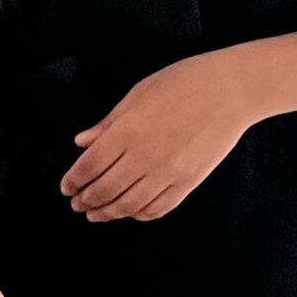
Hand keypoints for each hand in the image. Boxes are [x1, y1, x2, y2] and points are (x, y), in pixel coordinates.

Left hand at [62, 54, 251, 223]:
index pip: (89, 166)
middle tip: (77, 204)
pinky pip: (158, 207)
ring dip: (108, 212)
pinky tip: (131, 211)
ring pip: (128, 205)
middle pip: (105, 190)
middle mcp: (145, 157)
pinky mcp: (188, 182)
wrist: (230, 90)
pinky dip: (140, 214)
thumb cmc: (185, 82)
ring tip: (97, 213)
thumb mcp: (138, 93)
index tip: (66, 188)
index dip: (73, 181)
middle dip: (86, 201)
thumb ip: (108, 123)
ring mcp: (168, 173)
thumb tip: (82, 142)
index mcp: (128, 131)